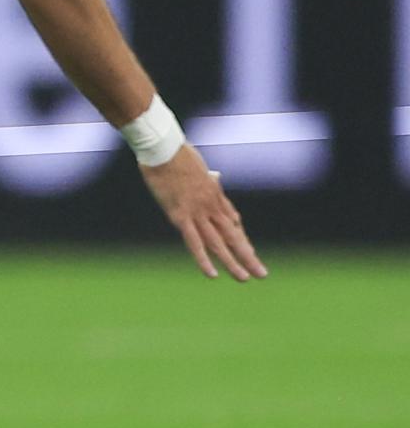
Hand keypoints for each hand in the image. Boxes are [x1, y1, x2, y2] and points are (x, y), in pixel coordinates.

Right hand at [141, 144, 267, 280]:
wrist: (164, 148)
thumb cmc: (176, 153)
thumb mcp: (197, 165)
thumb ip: (206, 176)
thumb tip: (215, 176)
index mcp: (215, 194)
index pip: (232, 221)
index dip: (241, 238)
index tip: (250, 251)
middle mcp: (211, 206)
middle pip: (233, 235)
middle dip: (248, 255)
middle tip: (262, 273)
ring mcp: (198, 212)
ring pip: (219, 243)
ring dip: (232, 262)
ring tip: (244, 278)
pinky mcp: (181, 216)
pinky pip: (194, 242)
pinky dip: (204, 260)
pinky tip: (213, 274)